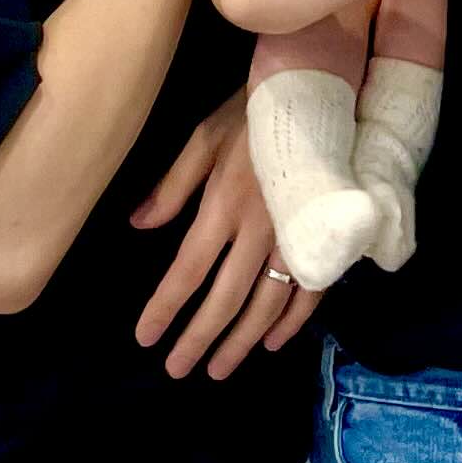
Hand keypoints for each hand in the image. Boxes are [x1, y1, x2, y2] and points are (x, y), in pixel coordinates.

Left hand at [130, 93, 323, 378]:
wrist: (314, 92)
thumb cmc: (251, 113)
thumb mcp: (203, 138)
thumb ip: (172, 186)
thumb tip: (138, 224)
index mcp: (224, 205)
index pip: (188, 270)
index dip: (166, 307)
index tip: (146, 337)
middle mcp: (259, 231)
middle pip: (226, 298)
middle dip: (199, 338)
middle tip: (178, 370)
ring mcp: (296, 237)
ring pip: (267, 304)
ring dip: (241, 340)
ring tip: (219, 368)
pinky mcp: (323, 236)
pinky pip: (309, 290)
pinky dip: (291, 321)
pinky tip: (271, 342)